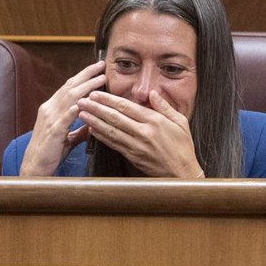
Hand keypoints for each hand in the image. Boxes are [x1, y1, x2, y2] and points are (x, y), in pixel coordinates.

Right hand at [20, 60, 105, 175]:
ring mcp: (50, 119)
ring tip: (101, 80)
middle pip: (69, 87)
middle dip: (86, 75)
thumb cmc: (51, 151)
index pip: (68, 87)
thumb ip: (80, 128)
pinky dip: (74, 109)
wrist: (35, 167)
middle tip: (101, 66)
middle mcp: (49, 109)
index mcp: (52, 108)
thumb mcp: (67, 136)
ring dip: (86, 87)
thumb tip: (93, 123)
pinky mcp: (53, 132)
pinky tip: (84, 103)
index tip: (97, 69)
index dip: (83, 76)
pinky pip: (64, 118)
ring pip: (69, 98)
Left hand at [77, 90, 204, 177]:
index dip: (109, 100)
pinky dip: (101, 137)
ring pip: (111, 131)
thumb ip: (164, 106)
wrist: (182, 173)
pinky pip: (114, 144)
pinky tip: (91, 130)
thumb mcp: (180, 122)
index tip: (96, 93)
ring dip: (94, 122)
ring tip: (82, 113)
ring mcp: (136, 146)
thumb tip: (152, 93)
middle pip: (115, 118)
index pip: (127, 107)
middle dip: (96, 108)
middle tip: (82, 101)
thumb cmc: (183, 146)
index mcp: (154, 121)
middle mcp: (143, 133)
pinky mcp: (132, 156)